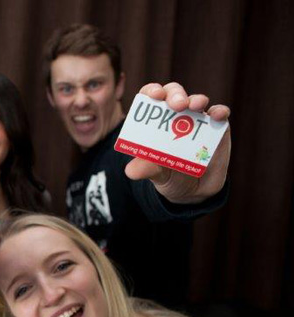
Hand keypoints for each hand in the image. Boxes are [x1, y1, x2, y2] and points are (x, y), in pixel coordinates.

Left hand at [124, 82, 230, 203]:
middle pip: (174, 94)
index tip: (155, 95)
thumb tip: (130, 171)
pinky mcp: (216, 127)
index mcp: (154, 121)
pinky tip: (218, 115)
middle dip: (175, 95)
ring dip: (197, 100)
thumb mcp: (155, 174)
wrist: (192, 191)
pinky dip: (219, 112)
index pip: (150, 97)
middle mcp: (175, 115)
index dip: (152, 91)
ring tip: (195, 106)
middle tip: (178, 104)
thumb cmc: (168, 175)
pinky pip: (219, 114)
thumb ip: (145, 169)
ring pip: (197, 101)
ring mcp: (196, 119)